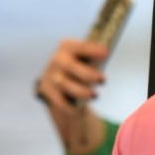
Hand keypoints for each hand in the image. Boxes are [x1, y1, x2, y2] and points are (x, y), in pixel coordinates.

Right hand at [35, 39, 108, 154]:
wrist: (60, 85)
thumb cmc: (81, 69)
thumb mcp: (86, 61)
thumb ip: (95, 60)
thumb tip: (106, 61)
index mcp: (68, 46)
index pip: (80, 47)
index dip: (92, 50)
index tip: (105, 53)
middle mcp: (58, 59)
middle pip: (73, 67)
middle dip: (89, 74)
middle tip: (103, 79)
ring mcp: (51, 76)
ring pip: (68, 86)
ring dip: (83, 92)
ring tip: (94, 95)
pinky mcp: (48, 91)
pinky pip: (62, 102)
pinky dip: (72, 107)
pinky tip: (79, 108)